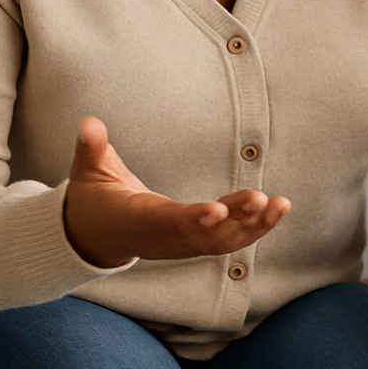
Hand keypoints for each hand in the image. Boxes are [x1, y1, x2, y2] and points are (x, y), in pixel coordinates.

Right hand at [62, 116, 290, 268]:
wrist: (94, 237)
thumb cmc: (94, 199)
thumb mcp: (87, 172)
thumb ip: (90, 148)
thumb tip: (88, 122)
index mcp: (137, 219)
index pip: (166, 222)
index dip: (192, 219)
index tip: (217, 211)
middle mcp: (163, 238)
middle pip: (203, 235)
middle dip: (234, 219)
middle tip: (261, 199)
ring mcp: (181, 245)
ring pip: (222, 242)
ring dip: (253, 225)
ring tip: (280, 205)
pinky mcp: (195, 244)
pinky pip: (229, 240)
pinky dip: (255, 228)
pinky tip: (278, 209)